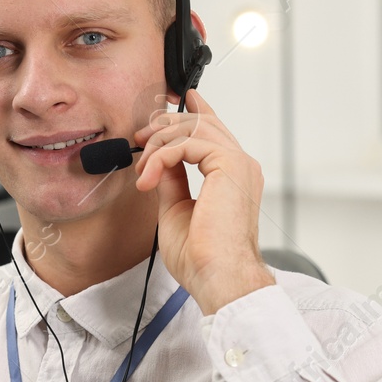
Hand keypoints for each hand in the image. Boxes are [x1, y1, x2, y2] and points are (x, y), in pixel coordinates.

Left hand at [134, 89, 276, 312]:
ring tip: (143, 170)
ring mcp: (238, 163)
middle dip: (165, 125)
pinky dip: (160, 157)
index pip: (215, 132)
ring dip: (159, 144)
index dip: (195, 111)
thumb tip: (160, 164)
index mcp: (233, 177)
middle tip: (140, 138)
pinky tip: (148, 178)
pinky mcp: (229, 165)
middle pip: (202, 123)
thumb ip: (172, 182)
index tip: (171, 104)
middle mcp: (241, 166)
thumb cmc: (202, 257)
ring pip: (193, 128)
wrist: (218, 277)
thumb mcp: (176, 209)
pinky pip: (186, 143)